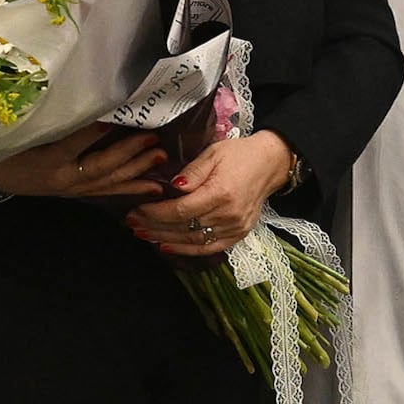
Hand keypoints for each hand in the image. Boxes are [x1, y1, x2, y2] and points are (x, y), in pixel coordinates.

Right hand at [0, 123, 168, 200]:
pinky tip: (152, 187)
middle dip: (128, 152)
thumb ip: (41, 113)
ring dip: (136, 171)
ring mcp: (69, 187)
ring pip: (107, 181)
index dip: (96, 131)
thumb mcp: (13, 127)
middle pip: (100, 165)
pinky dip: (129, 189)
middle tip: (153, 139)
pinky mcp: (72, 192)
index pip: (75, 141)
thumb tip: (72, 90)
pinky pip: (105, 191)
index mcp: (45, 159)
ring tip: (160, 159)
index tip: (117, 117)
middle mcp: (61, 177)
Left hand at [126, 132, 292, 255]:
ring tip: (144, 234)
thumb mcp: (213, 153)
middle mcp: (228, 215)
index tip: (137, 210)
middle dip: (155, 227)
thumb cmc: (239, 154)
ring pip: (193, 241)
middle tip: (133, 223)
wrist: (270, 164)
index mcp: (221, 192)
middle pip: (184, 228)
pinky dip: (186, 250)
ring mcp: (235, 228)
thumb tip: (172, 187)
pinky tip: (166, 247)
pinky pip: (209, 248)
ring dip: (165, 240)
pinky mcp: (238, 235)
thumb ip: (191, 172)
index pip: (181, 210)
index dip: (156, 213)